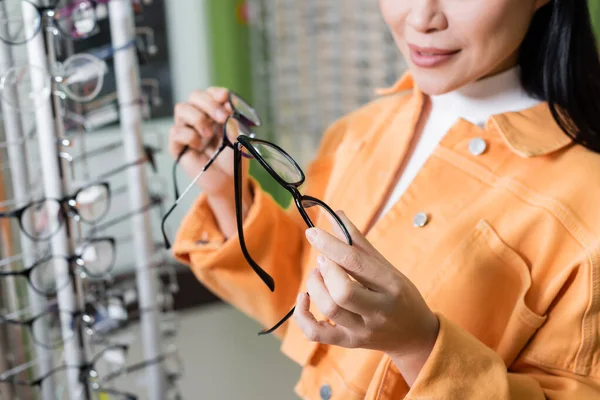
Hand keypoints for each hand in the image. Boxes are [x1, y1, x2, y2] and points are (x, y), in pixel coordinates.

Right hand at [168, 87, 249, 200]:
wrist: (229, 181)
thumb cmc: (233, 158)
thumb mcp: (238, 136)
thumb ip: (232, 119)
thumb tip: (227, 102)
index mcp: (214, 113)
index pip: (210, 93)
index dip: (216, 93)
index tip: (225, 97)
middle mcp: (198, 118)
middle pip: (194, 96)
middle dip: (209, 103)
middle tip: (222, 117)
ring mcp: (187, 130)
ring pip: (181, 108)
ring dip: (198, 118)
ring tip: (209, 134)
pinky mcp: (177, 145)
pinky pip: (176, 131)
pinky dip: (190, 136)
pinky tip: (199, 146)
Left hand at [294, 211, 439, 385]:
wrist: (416, 336)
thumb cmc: (400, 295)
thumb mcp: (387, 267)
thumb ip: (360, 243)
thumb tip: (336, 215)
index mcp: (390, 285)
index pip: (356, 263)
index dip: (330, 245)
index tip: (312, 232)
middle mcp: (379, 310)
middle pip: (342, 292)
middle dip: (325, 270)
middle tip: (323, 261)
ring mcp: (363, 330)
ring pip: (330, 310)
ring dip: (315, 286)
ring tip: (318, 275)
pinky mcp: (349, 343)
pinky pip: (316, 334)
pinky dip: (302, 315)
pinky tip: (305, 298)